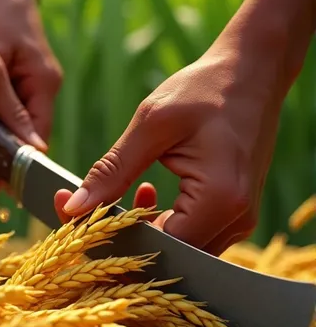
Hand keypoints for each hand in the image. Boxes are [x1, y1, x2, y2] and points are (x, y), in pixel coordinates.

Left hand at [0, 0, 62, 142]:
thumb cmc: (2, 21)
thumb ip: (2, 97)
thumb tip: (7, 136)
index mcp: (44, 83)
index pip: (38, 134)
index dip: (21, 157)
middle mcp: (47, 90)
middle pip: (31, 136)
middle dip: (7, 152)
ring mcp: (41, 90)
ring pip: (23, 128)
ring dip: (1, 139)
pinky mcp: (30, 88)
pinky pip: (16, 115)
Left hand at [54, 40, 285, 255]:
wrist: (252, 71)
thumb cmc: (204, 89)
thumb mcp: (152, 125)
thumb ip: (113, 171)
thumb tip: (73, 209)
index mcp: (220, 199)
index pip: (158, 246)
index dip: (113, 238)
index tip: (78, 218)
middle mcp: (237, 219)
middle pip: (170, 255)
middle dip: (125, 237)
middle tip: (90, 209)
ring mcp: (240, 219)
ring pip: (181, 250)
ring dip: (145, 229)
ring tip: (124, 193)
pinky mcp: (235, 212)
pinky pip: (194, 235)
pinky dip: (165, 222)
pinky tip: (146, 193)